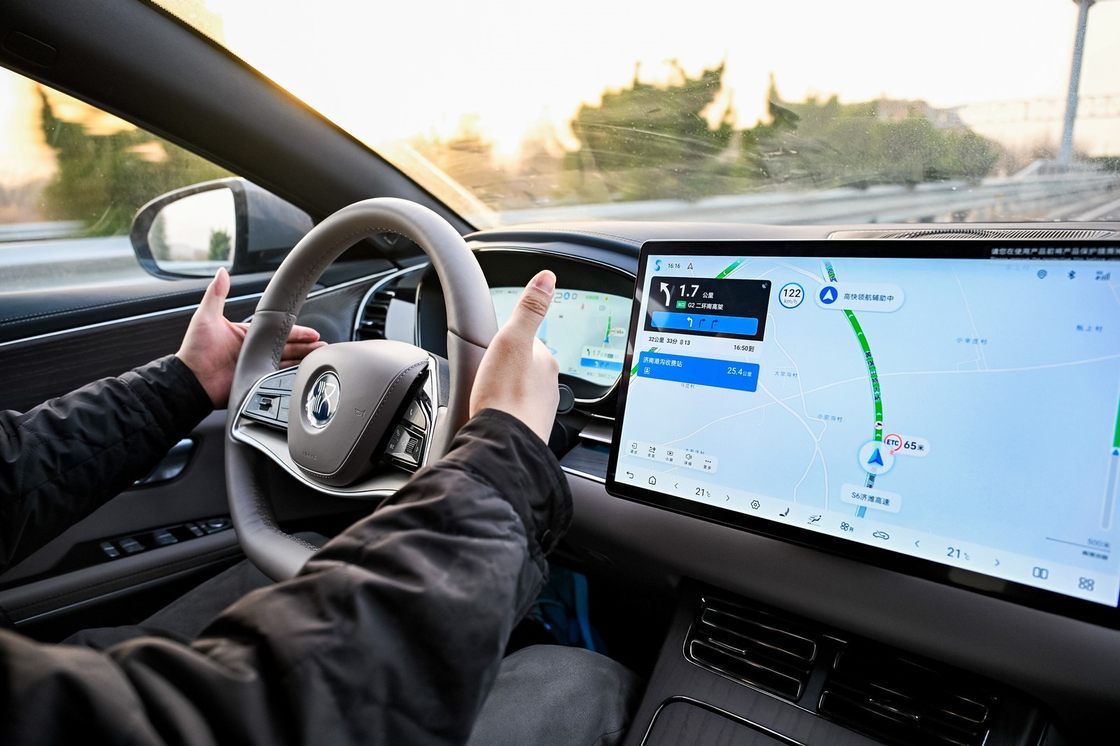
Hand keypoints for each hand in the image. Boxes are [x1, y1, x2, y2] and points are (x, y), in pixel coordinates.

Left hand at [177, 267, 325, 407]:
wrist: (191, 379)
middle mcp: (253, 350)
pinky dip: (291, 376)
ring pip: (286, 363)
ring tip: (320, 359)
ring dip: (303, 360)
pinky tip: (303, 374)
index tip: (312, 332)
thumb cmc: (195, 350)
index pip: (277, 330)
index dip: (297, 331)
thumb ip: (217, 294)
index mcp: (246, 334)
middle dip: (306, 347)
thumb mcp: (206, 317)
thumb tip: (222, 272)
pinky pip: (277, 378)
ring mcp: (255, 367)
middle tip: (322, 346)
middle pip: (286, 347)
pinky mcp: (255, 382)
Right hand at [469, 270, 558, 442]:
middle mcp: (549, 385)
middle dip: (507, 368)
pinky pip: (515, 412)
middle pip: (524, 367)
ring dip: (505, 390)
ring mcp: (540, 409)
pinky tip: (493, 413)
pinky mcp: (528, 428)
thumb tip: (547, 278)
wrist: (503, 442)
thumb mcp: (512, 338)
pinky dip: (505, 410)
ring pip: (520, 391)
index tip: (495, 348)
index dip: (508, 342)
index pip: (528, 341)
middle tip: (488, 374)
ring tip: (488, 395)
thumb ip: (530, 308)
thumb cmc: (505, 393)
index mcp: (546, 362)